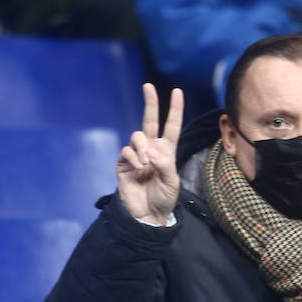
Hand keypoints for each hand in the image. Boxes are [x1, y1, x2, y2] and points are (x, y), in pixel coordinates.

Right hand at [117, 83, 183, 225]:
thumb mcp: (171, 181)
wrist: (147, 215)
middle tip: (148, 86)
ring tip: (146, 164)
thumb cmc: (163, 199)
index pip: (171, 126)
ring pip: (137, 136)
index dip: (175, 109)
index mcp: (167, 151)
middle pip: (150, 121)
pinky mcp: (123, 163)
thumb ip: (165, 164)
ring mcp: (136, 155)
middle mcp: (151, 149)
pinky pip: (127, 151)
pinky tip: (138, 169)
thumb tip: (151, 151)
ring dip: (143, 147)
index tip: (177, 91)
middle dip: (150, 103)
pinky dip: (134, 158)